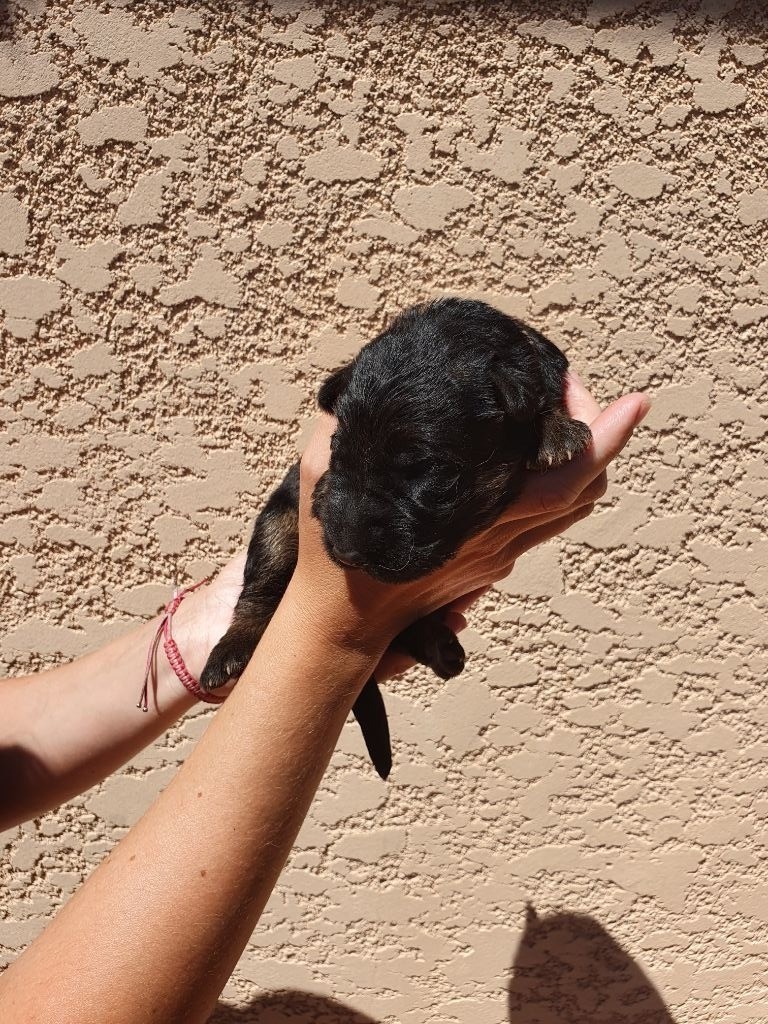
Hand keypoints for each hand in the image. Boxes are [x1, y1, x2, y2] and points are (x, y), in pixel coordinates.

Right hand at [291, 374, 649, 659]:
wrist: (343, 628)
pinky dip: (561, 483)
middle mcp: (500, 539)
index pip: (567, 480)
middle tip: (571, 390)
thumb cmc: (336, 561)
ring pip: (573, 508)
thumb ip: (338, 432)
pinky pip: (547, 521)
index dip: (606, 437)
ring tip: (559, 414)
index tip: (630, 400)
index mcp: (475, 519)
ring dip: (585, 460)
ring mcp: (500, 555)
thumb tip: (352, 394)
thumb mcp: (324, 483)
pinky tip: (534, 456)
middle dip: (601, 435)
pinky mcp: (491, 563)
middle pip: (586, 491)